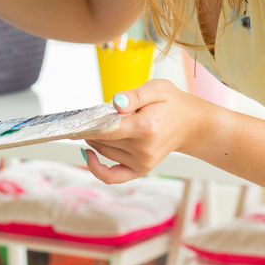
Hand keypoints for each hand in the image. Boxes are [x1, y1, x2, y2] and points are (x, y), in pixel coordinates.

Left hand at [81, 79, 207, 183]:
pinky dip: (96, 168)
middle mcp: (143, 148)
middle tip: (93, 115)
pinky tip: (89, 154)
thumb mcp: (157, 88)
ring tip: (102, 124)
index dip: (88, 125)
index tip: (73, 123)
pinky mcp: (141, 169)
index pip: (107, 129)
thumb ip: (135, 95)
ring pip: (104, 152)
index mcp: (146, 127)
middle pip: (102, 140)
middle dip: (92, 128)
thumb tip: (115, 103)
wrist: (191, 125)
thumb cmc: (172, 104)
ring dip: (95, 139)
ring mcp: (142, 162)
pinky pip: (112, 176)